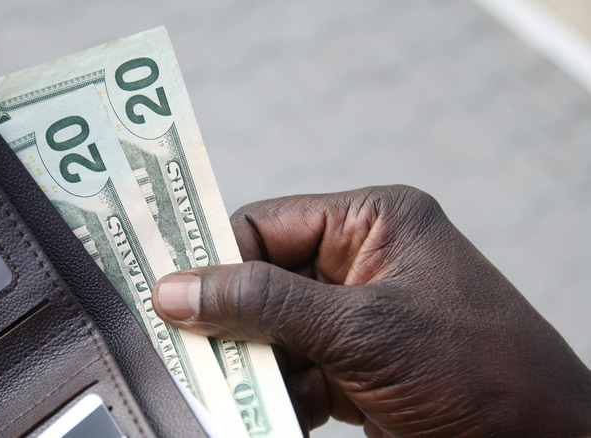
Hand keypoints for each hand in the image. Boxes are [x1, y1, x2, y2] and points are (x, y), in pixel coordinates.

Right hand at [152, 186, 590, 436]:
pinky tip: (260, 414)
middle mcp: (361, 263)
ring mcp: (356, 319)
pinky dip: (273, 396)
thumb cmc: (477, 371)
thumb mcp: (363, 329)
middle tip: (181, 350)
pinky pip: (292, 371)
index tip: (170, 294)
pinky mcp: (355, 368)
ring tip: (219, 392)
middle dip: (229, 322)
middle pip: (262, 281)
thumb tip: (178, 290)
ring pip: (270, 332)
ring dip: (247, 366)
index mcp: (373, 223)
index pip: (268, 224)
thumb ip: (265, 306)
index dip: (218, 257)